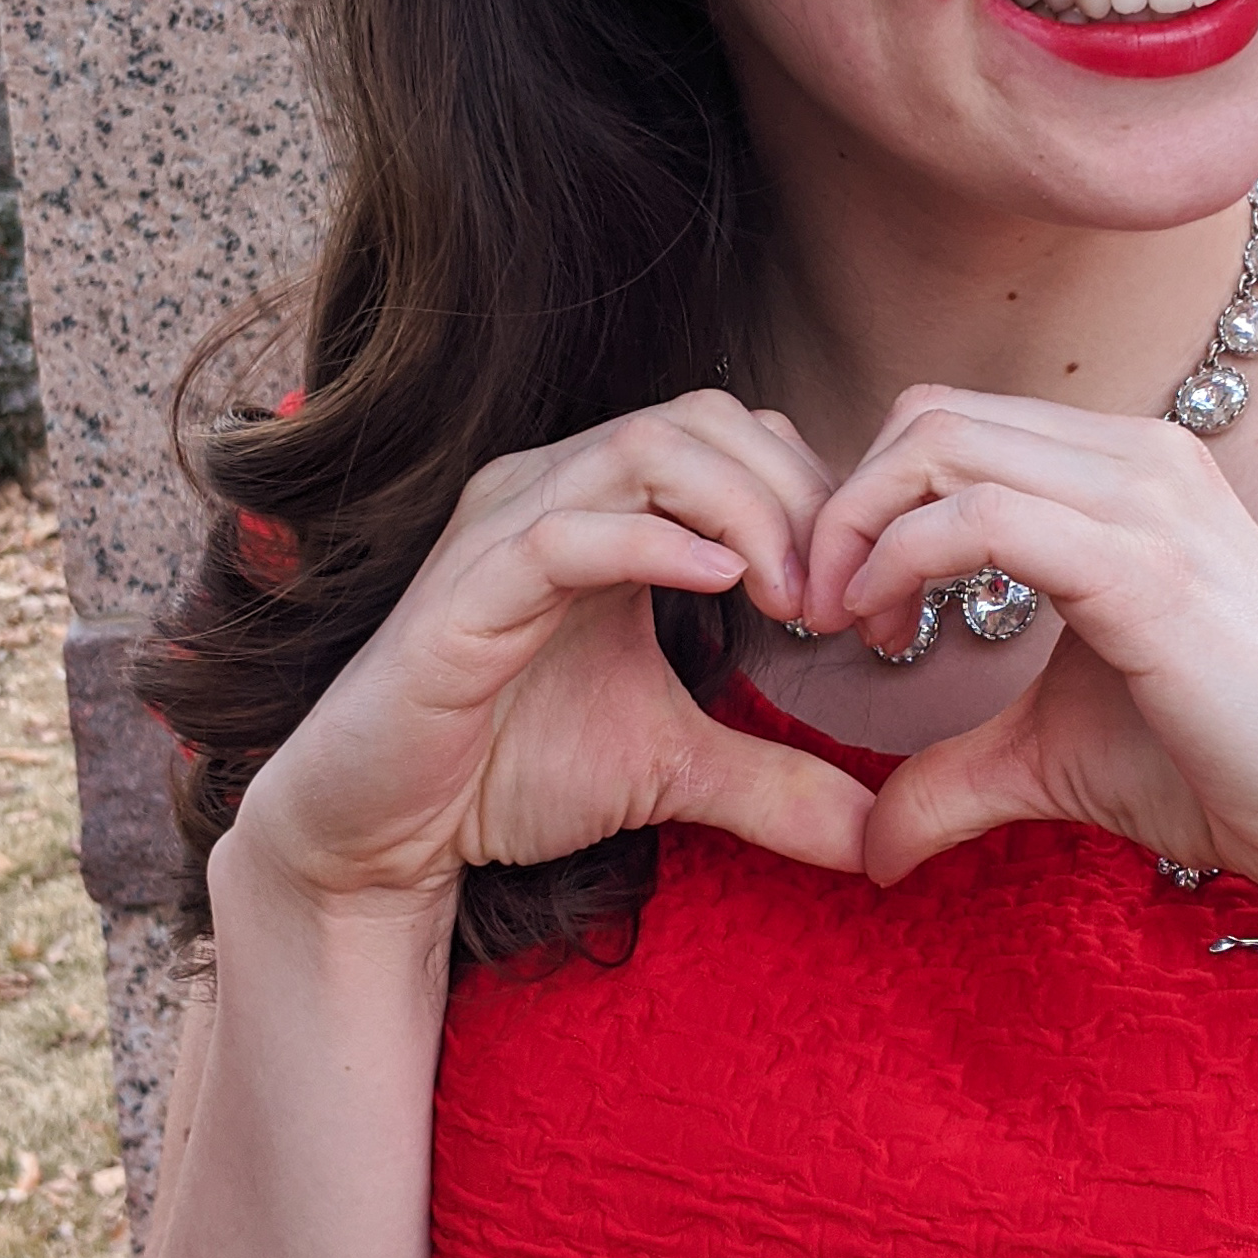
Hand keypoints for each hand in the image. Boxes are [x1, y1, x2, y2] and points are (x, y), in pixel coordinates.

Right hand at [222, 394, 874, 915]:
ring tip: (796, 599)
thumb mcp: (672, 771)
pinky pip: (565, 534)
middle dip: (797, 496)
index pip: (735, 435)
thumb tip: (877, 838)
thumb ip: (773, 784)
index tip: (863, 594)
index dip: (815, 496)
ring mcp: (501, 533)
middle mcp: (549, 491)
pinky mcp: (463, 596)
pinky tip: (722, 587)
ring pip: (644, 450)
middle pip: (706, 419)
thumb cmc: (505, 772)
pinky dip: (654, 544)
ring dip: (745, 513)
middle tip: (841, 600)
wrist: (380, 836)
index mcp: (600, 508)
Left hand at [798, 390, 1257, 914]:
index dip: (868, 503)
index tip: (834, 607)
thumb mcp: (1057, 761)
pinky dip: (901, 560)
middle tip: (815, 610)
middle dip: (844, 504)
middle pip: (930, 414)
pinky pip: (978, 516)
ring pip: (943, 444)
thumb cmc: (1232, 775)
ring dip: (857, 527)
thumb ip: (959, 776)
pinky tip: (884, 631)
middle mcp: (1141, 458)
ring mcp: (1148, 501)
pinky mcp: (1145, 567)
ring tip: (842, 623)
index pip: (952, 427)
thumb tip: (870, 844)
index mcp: (1127, 474)